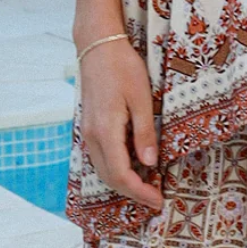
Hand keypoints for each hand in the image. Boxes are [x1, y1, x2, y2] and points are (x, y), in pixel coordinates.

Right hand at [77, 37, 162, 212]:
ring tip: (148, 186)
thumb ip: (145, 133)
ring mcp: (88, 132)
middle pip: (109, 179)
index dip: (140, 192)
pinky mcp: (89, 127)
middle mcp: (92, 136)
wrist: (98, 47)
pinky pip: (100, 158)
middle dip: (132, 193)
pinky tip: (133, 166)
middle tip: (156, 199)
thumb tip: (150, 164)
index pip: (121, 175)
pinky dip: (116, 169)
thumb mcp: (141, 99)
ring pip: (103, 170)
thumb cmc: (123, 68)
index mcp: (105, 131)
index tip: (158, 200)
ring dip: (124, 183)